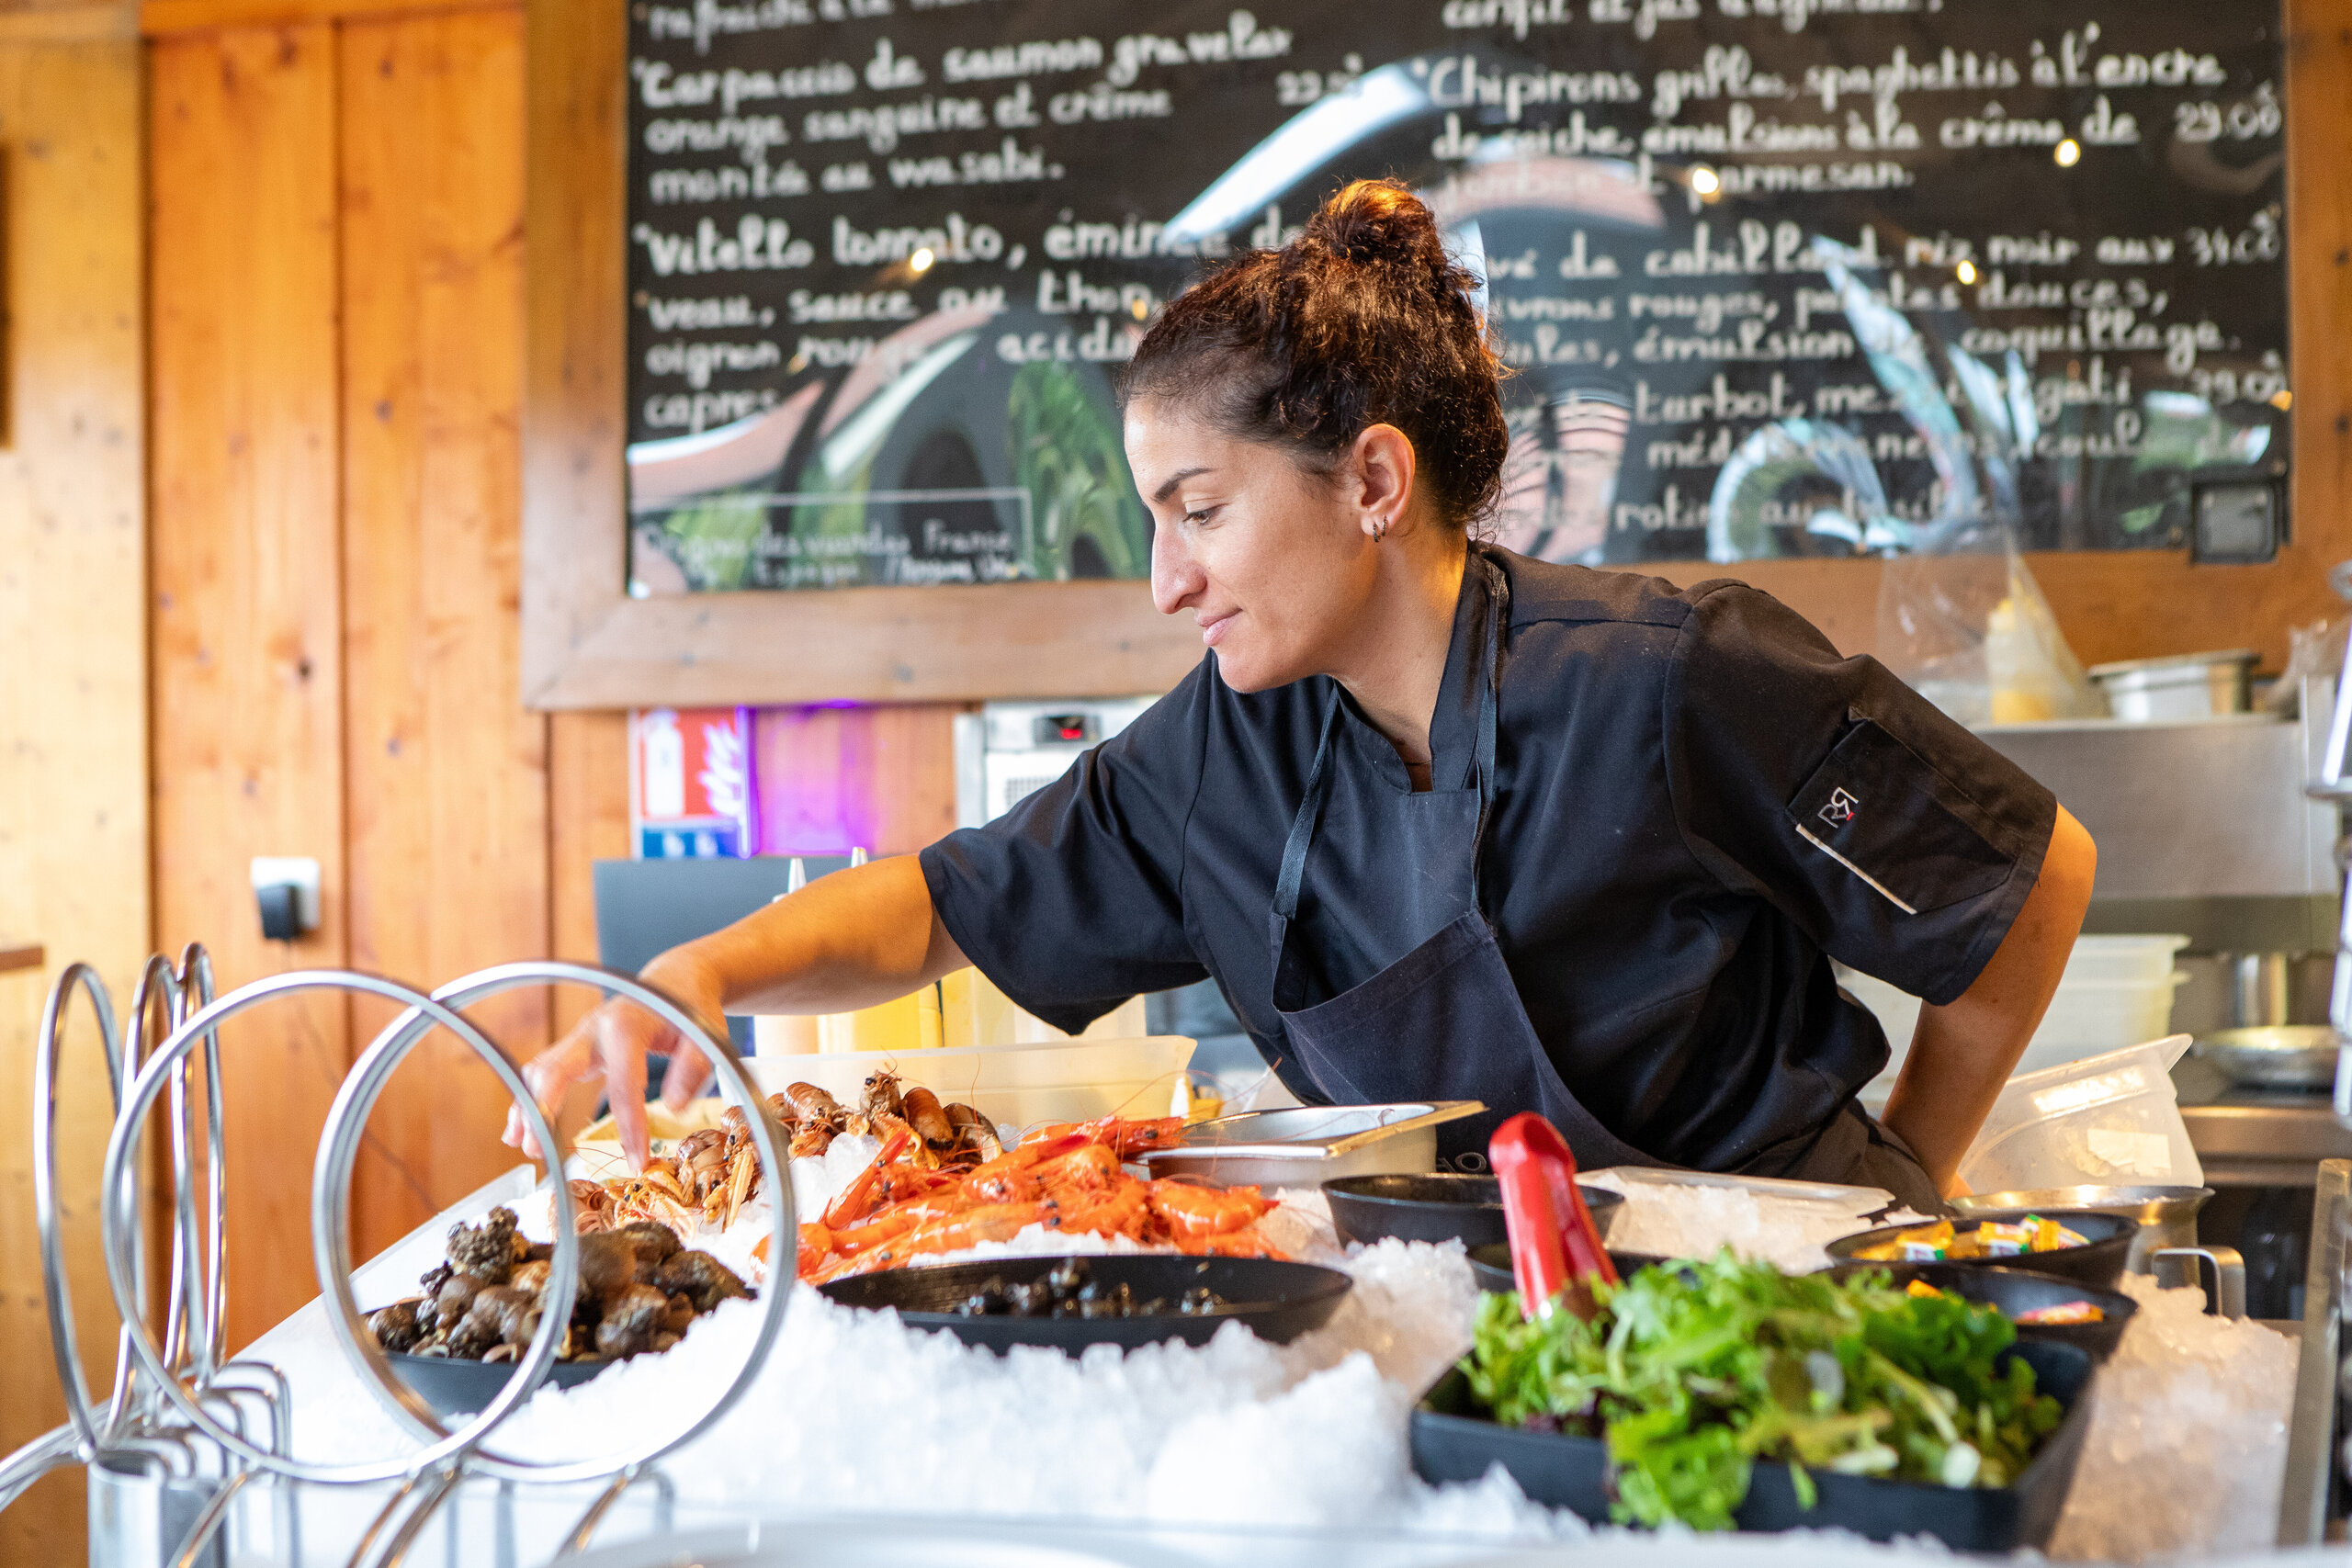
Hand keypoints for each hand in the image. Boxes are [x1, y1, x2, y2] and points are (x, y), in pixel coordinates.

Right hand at [502, 952, 728, 1168]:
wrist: (676, 978)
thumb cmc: (690, 1008)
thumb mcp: (705, 1033)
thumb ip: (693, 1067)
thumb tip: (674, 1106)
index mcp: (628, 1026)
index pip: (624, 1086)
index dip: (630, 1128)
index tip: (637, 1162)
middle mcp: (595, 1029)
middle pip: (557, 1070)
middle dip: (544, 1111)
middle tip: (540, 1151)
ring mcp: (581, 1036)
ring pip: (542, 1070)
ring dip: (527, 1107)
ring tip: (524, 1147)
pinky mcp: (577, 1046)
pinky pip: (546, 1071)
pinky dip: (530, 1099)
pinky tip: (519, 1130)